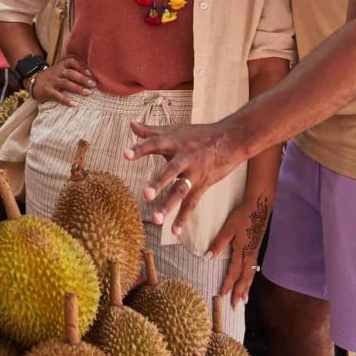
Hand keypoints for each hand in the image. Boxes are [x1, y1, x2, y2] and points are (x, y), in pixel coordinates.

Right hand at [30, 55, 95, 106]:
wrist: (33, 82)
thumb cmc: (53, 77)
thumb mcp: (61, 70)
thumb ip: (73, 71)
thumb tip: (92, 77)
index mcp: (61, 65)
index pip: (72, 61)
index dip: (81, 66)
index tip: (91, 73)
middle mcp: (56, 72)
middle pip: (71, 73)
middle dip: (83, 78)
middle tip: (93, 84)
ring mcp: (51, 81)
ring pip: (65, 83)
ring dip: (77, 88)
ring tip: (88, 93)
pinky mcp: (47, 91)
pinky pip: (57, 96)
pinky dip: (66, 100)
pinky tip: (74, 104)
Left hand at [124, 121, 242, 234]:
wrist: (229, 140)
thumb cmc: (198, 135)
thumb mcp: (174, 131)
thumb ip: (150, 131)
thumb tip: (131, 123)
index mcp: (174, 142)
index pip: (154, 144)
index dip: (140, 148)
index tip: (125, 154)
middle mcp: (184, 158)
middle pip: (170, 171)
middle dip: (159, 183)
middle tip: (146, 194)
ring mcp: (194, 174)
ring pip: (181, 191)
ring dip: (169, 205)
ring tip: (156, 219)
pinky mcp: (202, 185)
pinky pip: (191, 203)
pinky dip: (183, 218)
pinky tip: (174, 231)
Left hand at [207, 194, 271, 306]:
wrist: (260, 207)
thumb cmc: (242, 216)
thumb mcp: (228, 229)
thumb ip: (218, 243)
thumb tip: (207, 257)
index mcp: (241, 252)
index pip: (233, 273)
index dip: (228, 285)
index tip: (222, 296)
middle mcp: (249, 256)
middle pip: (244, 279)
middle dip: (239, 293)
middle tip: (236, 306)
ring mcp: (254, 253)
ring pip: (250, 275)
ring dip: (246, 288)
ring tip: (244, 300)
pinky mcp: (256, 248)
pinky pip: (253, 269)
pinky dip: (250, 278)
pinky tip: (249, 280)